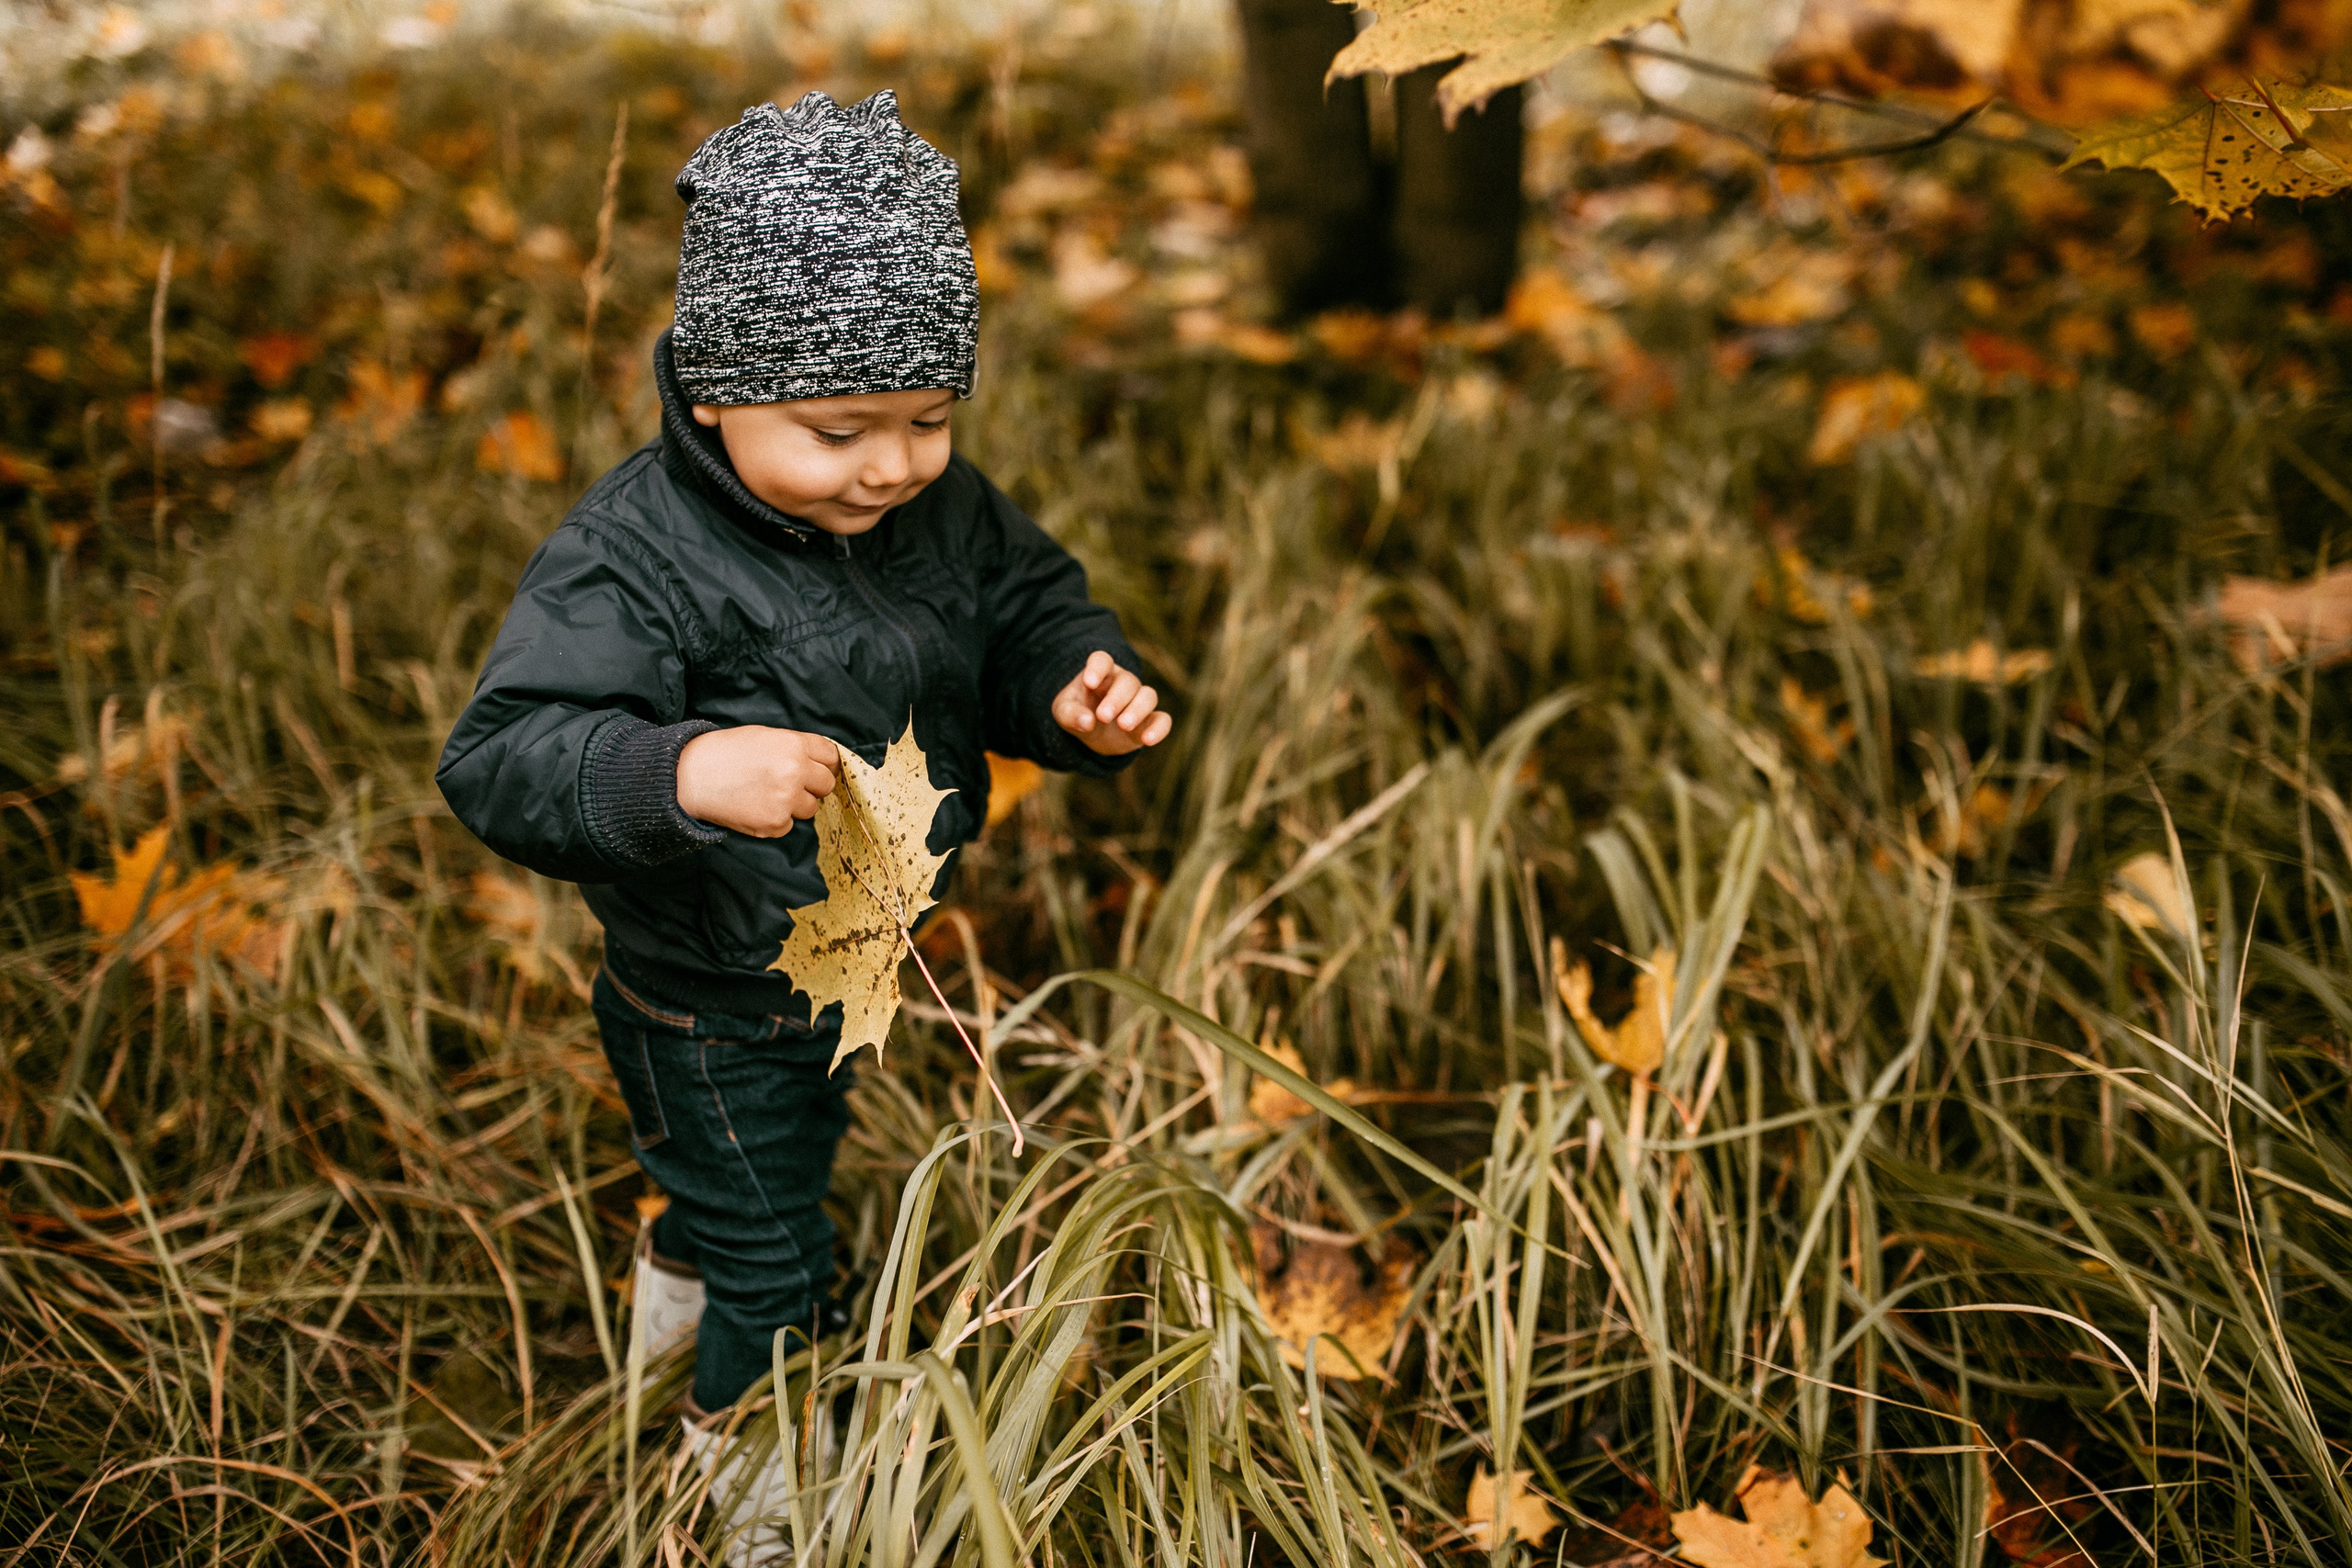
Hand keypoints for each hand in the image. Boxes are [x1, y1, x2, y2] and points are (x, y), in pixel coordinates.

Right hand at [674, 726, 839, 836]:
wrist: (691, 776)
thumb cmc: (726, 753)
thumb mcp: (765, 737)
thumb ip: (796, 748)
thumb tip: (822, 763)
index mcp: (794, 745)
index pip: (831, 757)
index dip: (825, 764)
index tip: (819, 770)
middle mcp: (795, 771)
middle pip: (826, 784)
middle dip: (813, 786)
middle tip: (790, 784)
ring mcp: (786, 799)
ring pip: (810, 808)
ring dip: (794, 805)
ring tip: (765, 793)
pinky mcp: (774, 822)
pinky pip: (788, 825)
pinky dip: (775, 820)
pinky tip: (754, 807)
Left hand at [1051, 651, 1171, 756]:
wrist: (1093, 734)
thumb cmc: (1078, 713)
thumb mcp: (1064, 713)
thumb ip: (1071, 714)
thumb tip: (1087, 722)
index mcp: (1100, 674)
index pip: (1102, 660)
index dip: (1098, 668)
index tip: (1089, 682)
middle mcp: (1123, 683)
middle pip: (1128, 681)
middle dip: (1116, 698)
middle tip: (1103, 716)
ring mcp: (1138, 701)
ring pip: (1148, 696)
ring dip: (1137, 709)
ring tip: (1123, 726)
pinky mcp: (1149, 721)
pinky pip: (1162, 720)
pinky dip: (1159, 728)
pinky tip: (1147, 740)